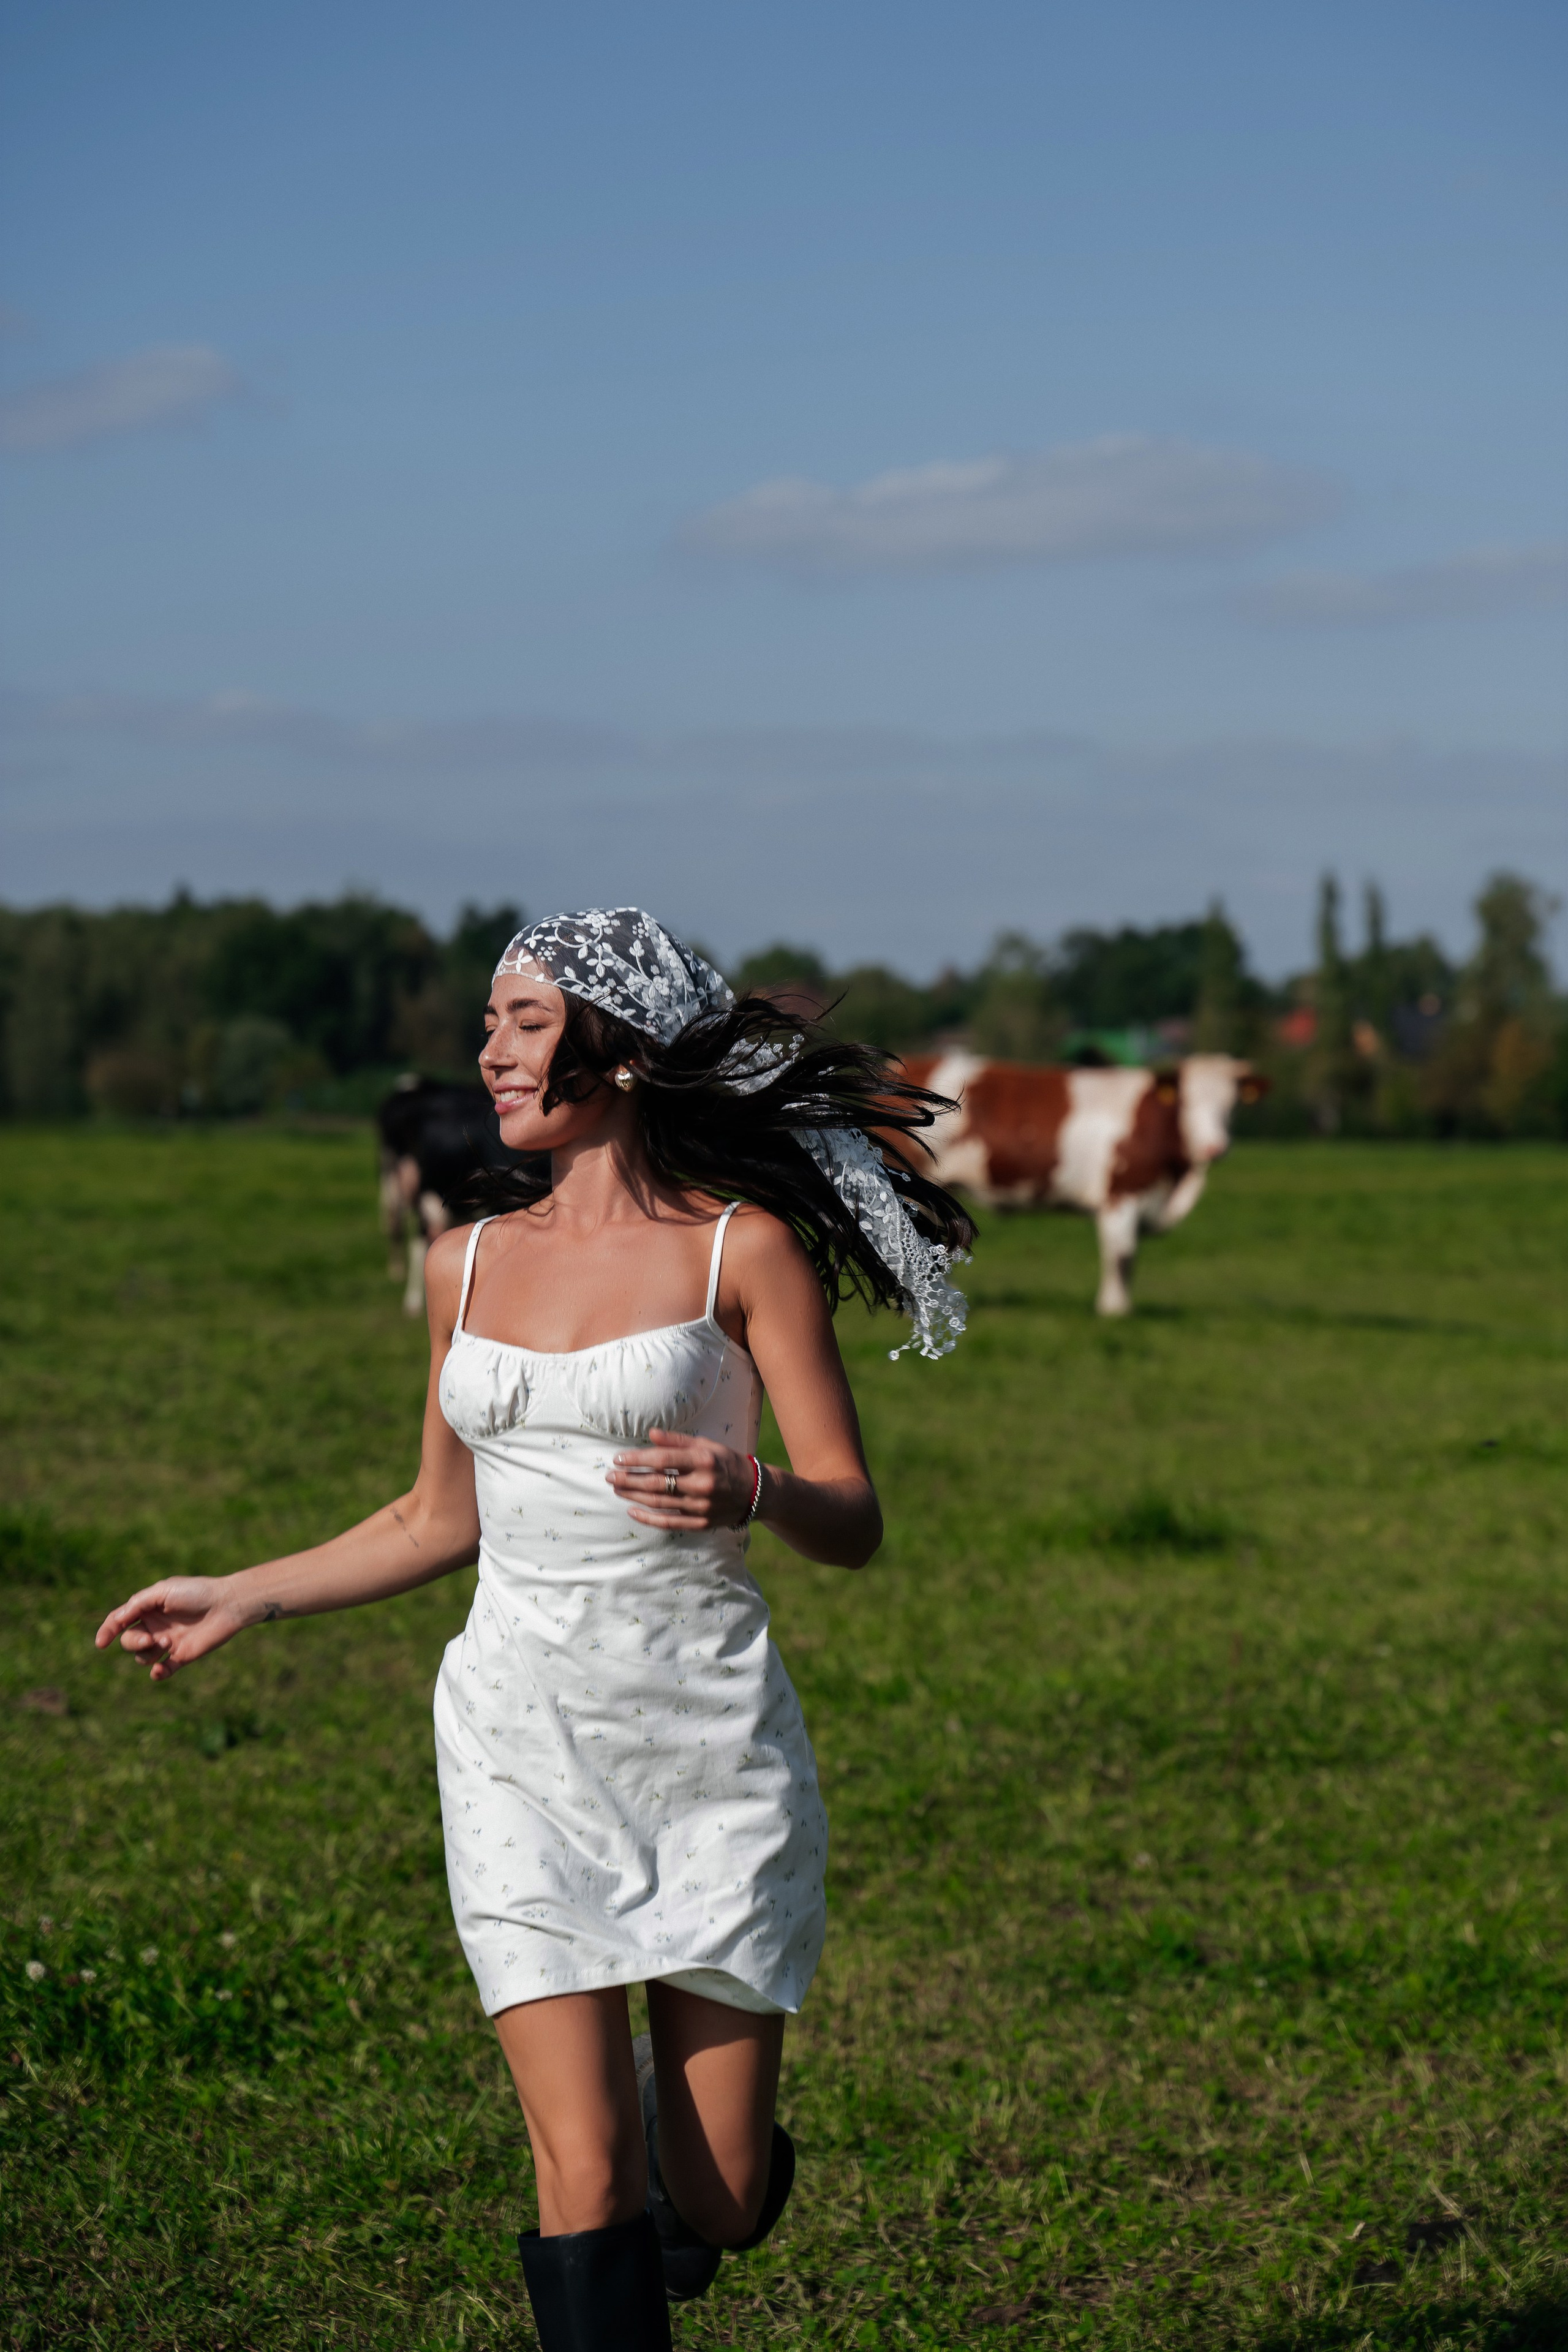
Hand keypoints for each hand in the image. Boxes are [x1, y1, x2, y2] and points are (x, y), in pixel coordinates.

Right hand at [94, 1577, 252, 1681]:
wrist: (227, 1605)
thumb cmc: (196, 1592)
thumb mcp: (164, 1591)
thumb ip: (138, 1604)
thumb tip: (117, 1619)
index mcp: (147, 1608)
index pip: (119, 1621)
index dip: (107, 1631)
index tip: (101, 1643)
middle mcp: (155, 1626)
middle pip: (128, 1642)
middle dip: (134, 1643)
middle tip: (154, 1638)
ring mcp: (167, 1643)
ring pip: (142, 1657)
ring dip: (149, 1653)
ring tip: (169, 1642)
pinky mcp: (181, 1656)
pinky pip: (162, 1671)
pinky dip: (158, 1673)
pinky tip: (160, 1670)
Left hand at [607, 1428, 761, 1531]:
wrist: (755, 1492)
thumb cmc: (726, 1463)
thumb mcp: (707, 1445)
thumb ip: (678, 1441)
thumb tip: (650, 1434)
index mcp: (703, 1460)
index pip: (662, 1460)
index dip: (637, 1459)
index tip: (618, 1458)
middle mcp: (702, 1484)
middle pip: (656, 1483)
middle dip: (628, 1479)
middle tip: (609, 1476)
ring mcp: (701, 1506)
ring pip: (659, 1503)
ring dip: (633, 1496)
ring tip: (617, 1489)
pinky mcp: (700, 1524)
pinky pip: (669, 1523)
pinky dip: (648, 1518)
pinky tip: (632, 1511)